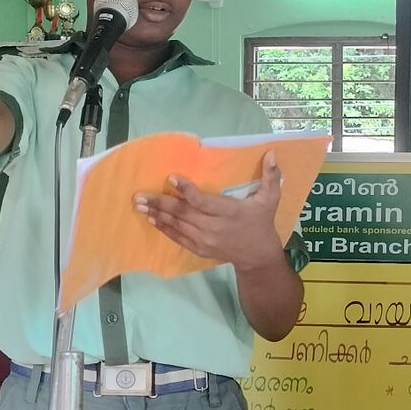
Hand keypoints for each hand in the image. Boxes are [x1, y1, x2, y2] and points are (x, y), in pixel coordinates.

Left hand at [136, 154, 284, 273]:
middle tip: (139, 195)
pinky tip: (150, 219)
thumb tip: (271, 153)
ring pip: (176, 225)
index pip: (202, 201)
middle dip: (160, 203)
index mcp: (229, 212)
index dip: (186, 190)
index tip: (171, 178)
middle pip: (183, 214)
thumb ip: (271, 176)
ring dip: (156, 214)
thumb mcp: (270, 199)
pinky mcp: (199, 249)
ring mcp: (204, 240)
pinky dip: (163, 228)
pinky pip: (177, 237)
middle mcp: (214, 227)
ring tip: (139, 205)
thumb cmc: (261, 222)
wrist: (257, 256)